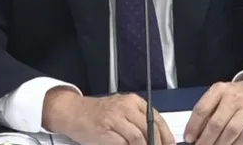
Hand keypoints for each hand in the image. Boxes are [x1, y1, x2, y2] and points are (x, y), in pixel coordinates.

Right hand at [43, 89, 174, 144]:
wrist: (73, 112)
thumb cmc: (98, 113)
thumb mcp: (121, 110)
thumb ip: (137, 120)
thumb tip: (157, 138)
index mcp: (132, 101)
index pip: (156, 118)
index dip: (165, 134)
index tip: (170, 144)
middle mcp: (125, 107)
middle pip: (149, 128)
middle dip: (157, 143)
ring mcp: (114, 118)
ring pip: (138, 138)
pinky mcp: (104, 131)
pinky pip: (124, 144)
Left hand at [184, 78, 242, 144]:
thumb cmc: (235, 95)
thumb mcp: (219, 95)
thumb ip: (207, 111)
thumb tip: (195, 133)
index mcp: (219, 90)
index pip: (202, 108)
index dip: (193, 125)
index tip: (188, 138)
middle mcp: (233, 98)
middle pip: (216, 123)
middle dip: (205, 139)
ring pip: (230, 131)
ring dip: (219, 144)